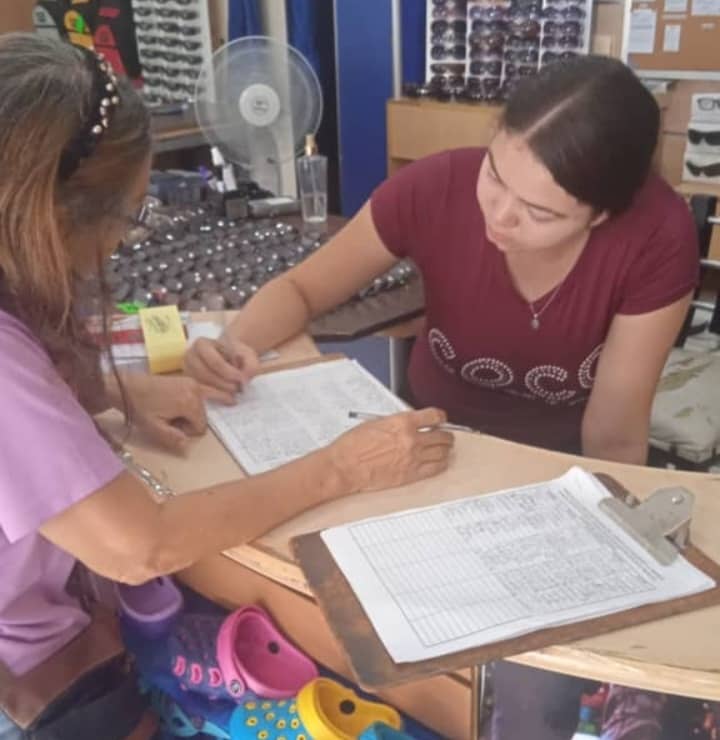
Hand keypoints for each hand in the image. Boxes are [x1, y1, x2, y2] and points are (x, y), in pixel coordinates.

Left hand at [120, 374, 227, 452]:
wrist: (126, 386)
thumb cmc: (140, 408)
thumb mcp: (154, 428)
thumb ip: (173, 439)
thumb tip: (188, 447)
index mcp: (190, 403)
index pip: (200, 427)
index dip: (186, 431)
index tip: (169, 424)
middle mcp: (196, 391)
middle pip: (202, 416)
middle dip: (188, 421)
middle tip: (167, 417)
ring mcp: (194, 383)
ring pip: (202, 407)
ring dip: (191, 412)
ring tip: (171, 409)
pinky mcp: (189, 380)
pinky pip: (207, 391)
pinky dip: (216, 396)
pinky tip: (231, 399)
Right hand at [183, 335, 259, 398]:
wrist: (230, 357)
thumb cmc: (238, 355)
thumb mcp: (248, 356)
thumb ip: (251, 366)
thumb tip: (245, 380)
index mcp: (202, 344)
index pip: (215, 362)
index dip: (229, 373)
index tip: (242, 380)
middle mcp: (190, 356)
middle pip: (205, 375)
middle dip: (224, 384)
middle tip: (238, 389)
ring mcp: (187, 370)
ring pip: (201, 385)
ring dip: (220, 392)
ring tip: (234, 393)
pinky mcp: (189, 382)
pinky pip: (199, 392)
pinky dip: (214, 396)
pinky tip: (227, 398)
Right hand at [328, 407, 453, 493]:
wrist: (345, 466)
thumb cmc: (353, 445)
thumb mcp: (376, 423)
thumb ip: (397, 423)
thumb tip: (410, 424)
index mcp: (402, 422)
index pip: (434, 416)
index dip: (441, 417)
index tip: (441, 419)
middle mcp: (411, 439)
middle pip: (442, 435)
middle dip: (445, 435)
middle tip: (445, 435)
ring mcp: (413, 458)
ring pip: (442, 452)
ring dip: (445, 449)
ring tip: (443, 448)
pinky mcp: (411, 474)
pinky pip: (436, 468)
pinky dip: (441, 464)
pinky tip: (439, 462)